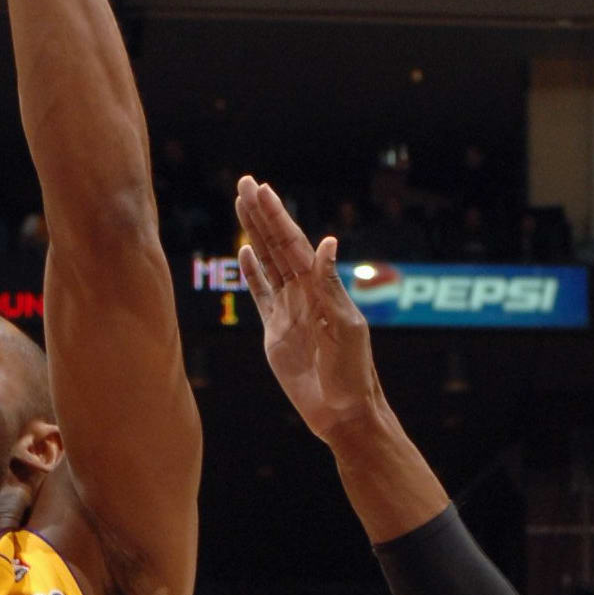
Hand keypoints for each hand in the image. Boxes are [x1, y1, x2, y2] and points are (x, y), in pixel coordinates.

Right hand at [236, 175, 385, 446]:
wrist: (343, 411)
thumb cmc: (353, 371)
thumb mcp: (346, 325)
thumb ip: (331, 284)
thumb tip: (326, 243)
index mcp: (320, 287)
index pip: (292, 244)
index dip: (275, 216)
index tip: (260, 190)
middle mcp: (303, 293)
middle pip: (276, 246)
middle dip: (260, 215)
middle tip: (244, 183)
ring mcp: (288, 311)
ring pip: (266, 264)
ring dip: (254, 234)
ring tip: (240, 206)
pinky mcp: (276, 333)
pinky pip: (261, 296)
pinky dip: (252, 274)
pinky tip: (245, 253)